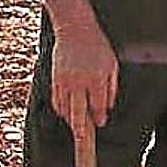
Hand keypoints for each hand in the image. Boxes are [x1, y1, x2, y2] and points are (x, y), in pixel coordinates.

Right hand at [50, 21, 117, 137]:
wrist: (74, 28)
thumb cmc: (97, 46)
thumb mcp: (111, 65)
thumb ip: (111, 88)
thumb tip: (107, 108)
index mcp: (97, 79)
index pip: (98, 106)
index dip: (99, 117)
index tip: (99, 123)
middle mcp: (80, 82)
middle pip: (78, 114)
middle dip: (81, 130)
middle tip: (83, 139)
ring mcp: (65, 80)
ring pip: (65, 109)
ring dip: (70, 119)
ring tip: (76, 124)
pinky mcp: (55, 77)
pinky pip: (56, 99)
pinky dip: (61, 108)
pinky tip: (66, 111)